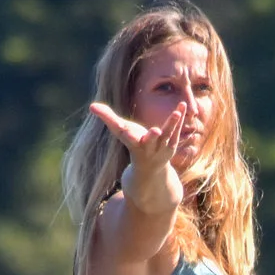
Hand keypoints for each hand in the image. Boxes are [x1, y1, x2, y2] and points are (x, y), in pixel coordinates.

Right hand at [88, 97, 192, 212]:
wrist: (150, 169)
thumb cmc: (133, 144)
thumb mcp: (120, 132)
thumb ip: (107, 118)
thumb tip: (91, 106)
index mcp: (133, 144)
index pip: (128, 138)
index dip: (128, 134)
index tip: (127, 130)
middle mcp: (148, 147)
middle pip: (150, 141)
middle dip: (152, 137)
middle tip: (156, 131)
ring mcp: (162, 147)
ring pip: (168, 135)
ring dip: (172, 124)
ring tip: (176, 112)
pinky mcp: (172, 143)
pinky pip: (176, 129)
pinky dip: (180, 117)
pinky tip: (183, 105)